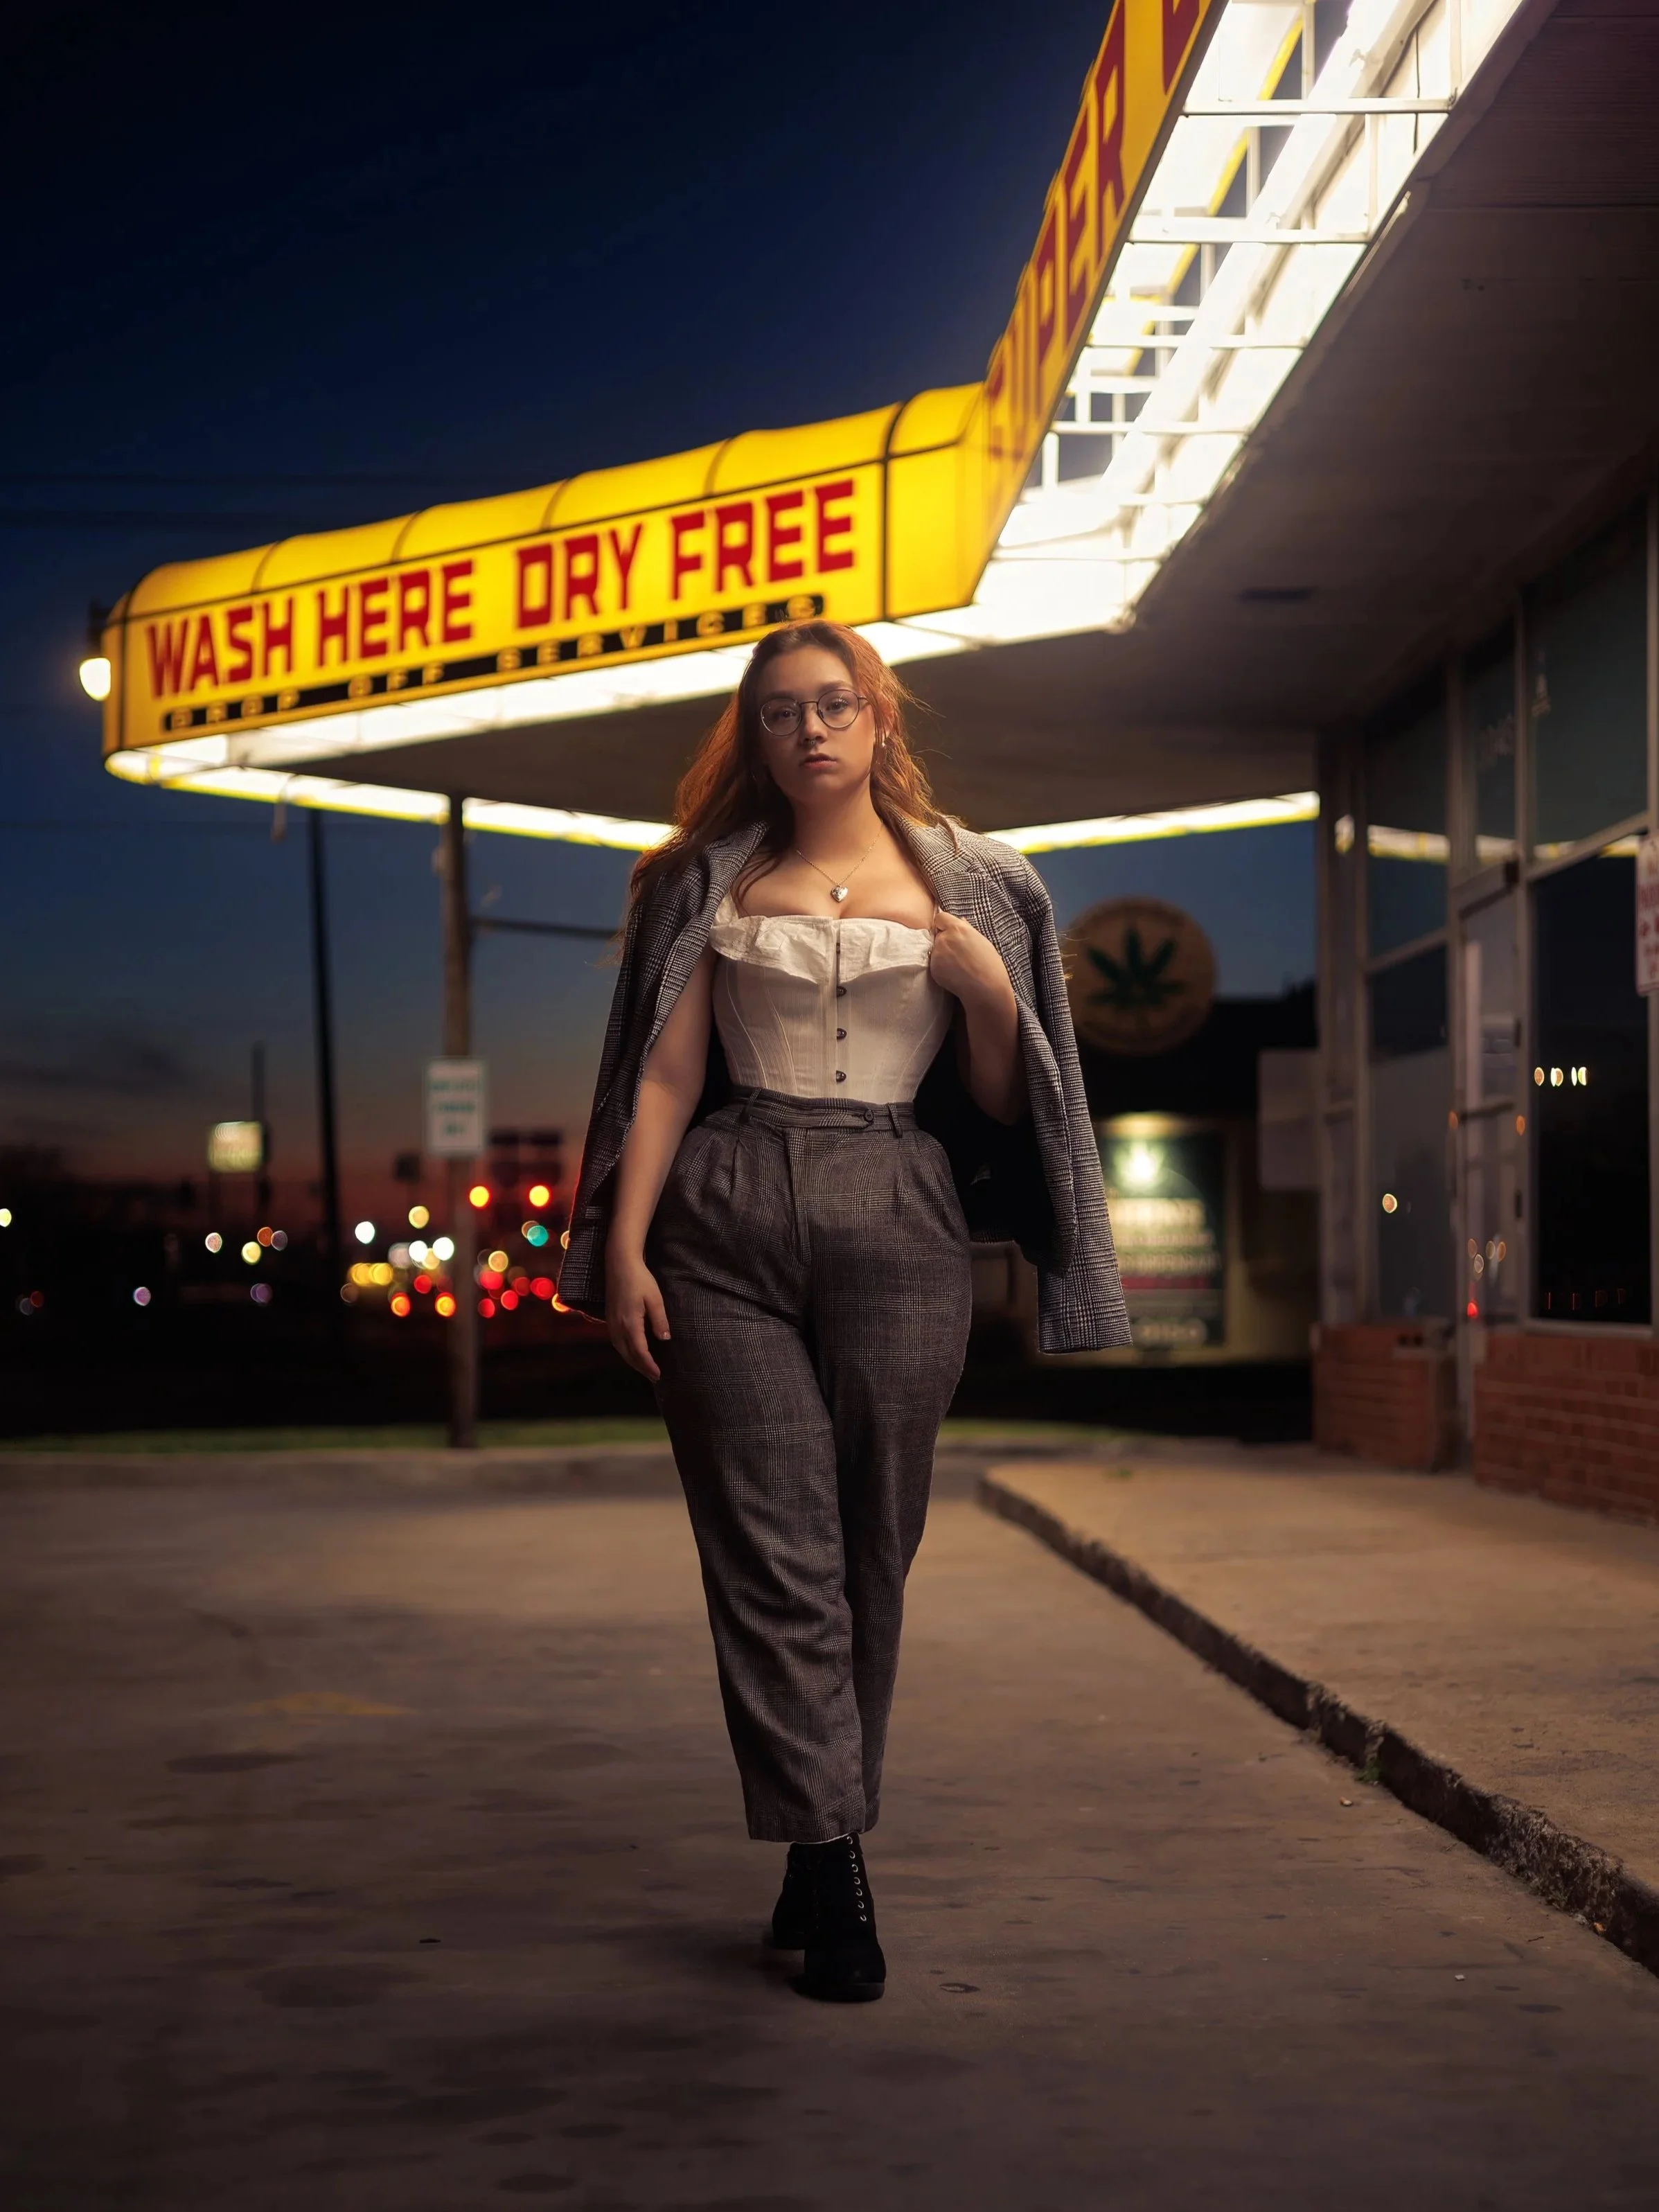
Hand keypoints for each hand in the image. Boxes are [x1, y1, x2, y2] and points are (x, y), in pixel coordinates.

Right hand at [606, 1247, 670, 1380]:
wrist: (619, 1264)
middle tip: (654, 1377)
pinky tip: (632, 1353)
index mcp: (630, 1323)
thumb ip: (659, 1321)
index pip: (639, 1352)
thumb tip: (665, 1340)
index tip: (658, 1375)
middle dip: (641, 1368)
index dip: (649, 1365)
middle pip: (628, 1355)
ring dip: (632, 1362)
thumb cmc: (640, 1279)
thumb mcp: (655, 1299)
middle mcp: (617, 1327)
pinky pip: (616, 1342)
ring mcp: (611, 1323)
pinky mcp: (609, 1319)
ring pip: (620, 1350)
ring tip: (644, 1369)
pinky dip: (625, 1352)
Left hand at [929, 909, 1013, 1010]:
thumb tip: (960, 920)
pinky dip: (942, 967)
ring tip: (959, 965)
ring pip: (936, 949)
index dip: (944, 924)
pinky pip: (935, 963)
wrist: (986, 988)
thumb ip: (967, 930)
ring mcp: (937, 954)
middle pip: (938, 934)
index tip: (950, 931)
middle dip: (945, 940)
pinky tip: (955, 973)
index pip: (940, 917)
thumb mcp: (982, 941)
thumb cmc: (990, 965)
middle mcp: (944, 939)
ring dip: (943, 954)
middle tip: (959, 952)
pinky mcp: (933, 968)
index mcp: (958, 929)